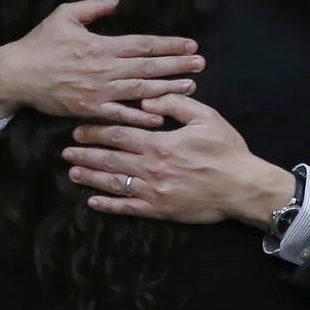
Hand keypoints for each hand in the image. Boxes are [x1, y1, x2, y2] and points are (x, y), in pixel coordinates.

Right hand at [0, 0, 204, 126]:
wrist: (16, 75)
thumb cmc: (41, 43)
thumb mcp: (65, 14)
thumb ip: (94, 7)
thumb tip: (119, 0)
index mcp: (101, 45)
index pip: (143, 45)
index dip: (169, 45)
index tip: (190, 44)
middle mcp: (104, 69)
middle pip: (148, 67)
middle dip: (178, 65)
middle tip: (201, 64)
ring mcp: (98, 92)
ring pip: (140, 91)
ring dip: (168, 89)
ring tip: (191, 86)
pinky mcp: (90, 110)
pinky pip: (120, 115)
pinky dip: (141, 116)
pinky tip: (161, 116)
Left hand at [62, 94, 294, 227]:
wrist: (243, 186)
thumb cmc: (226, 149)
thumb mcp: (205, 117)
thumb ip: (175, 104)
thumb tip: (147, 100)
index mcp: (160, 144)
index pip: (120, 135)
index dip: (97, 131)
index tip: (79, 129)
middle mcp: (152, 169)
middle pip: (111, 160)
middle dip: (86, 154)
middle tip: (66, 152)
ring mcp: (154, 192)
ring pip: (115, 183)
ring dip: (91, 178)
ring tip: (73, 173)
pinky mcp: (161, 210)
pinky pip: (129, 208)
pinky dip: (109, 205)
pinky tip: (94, 201)